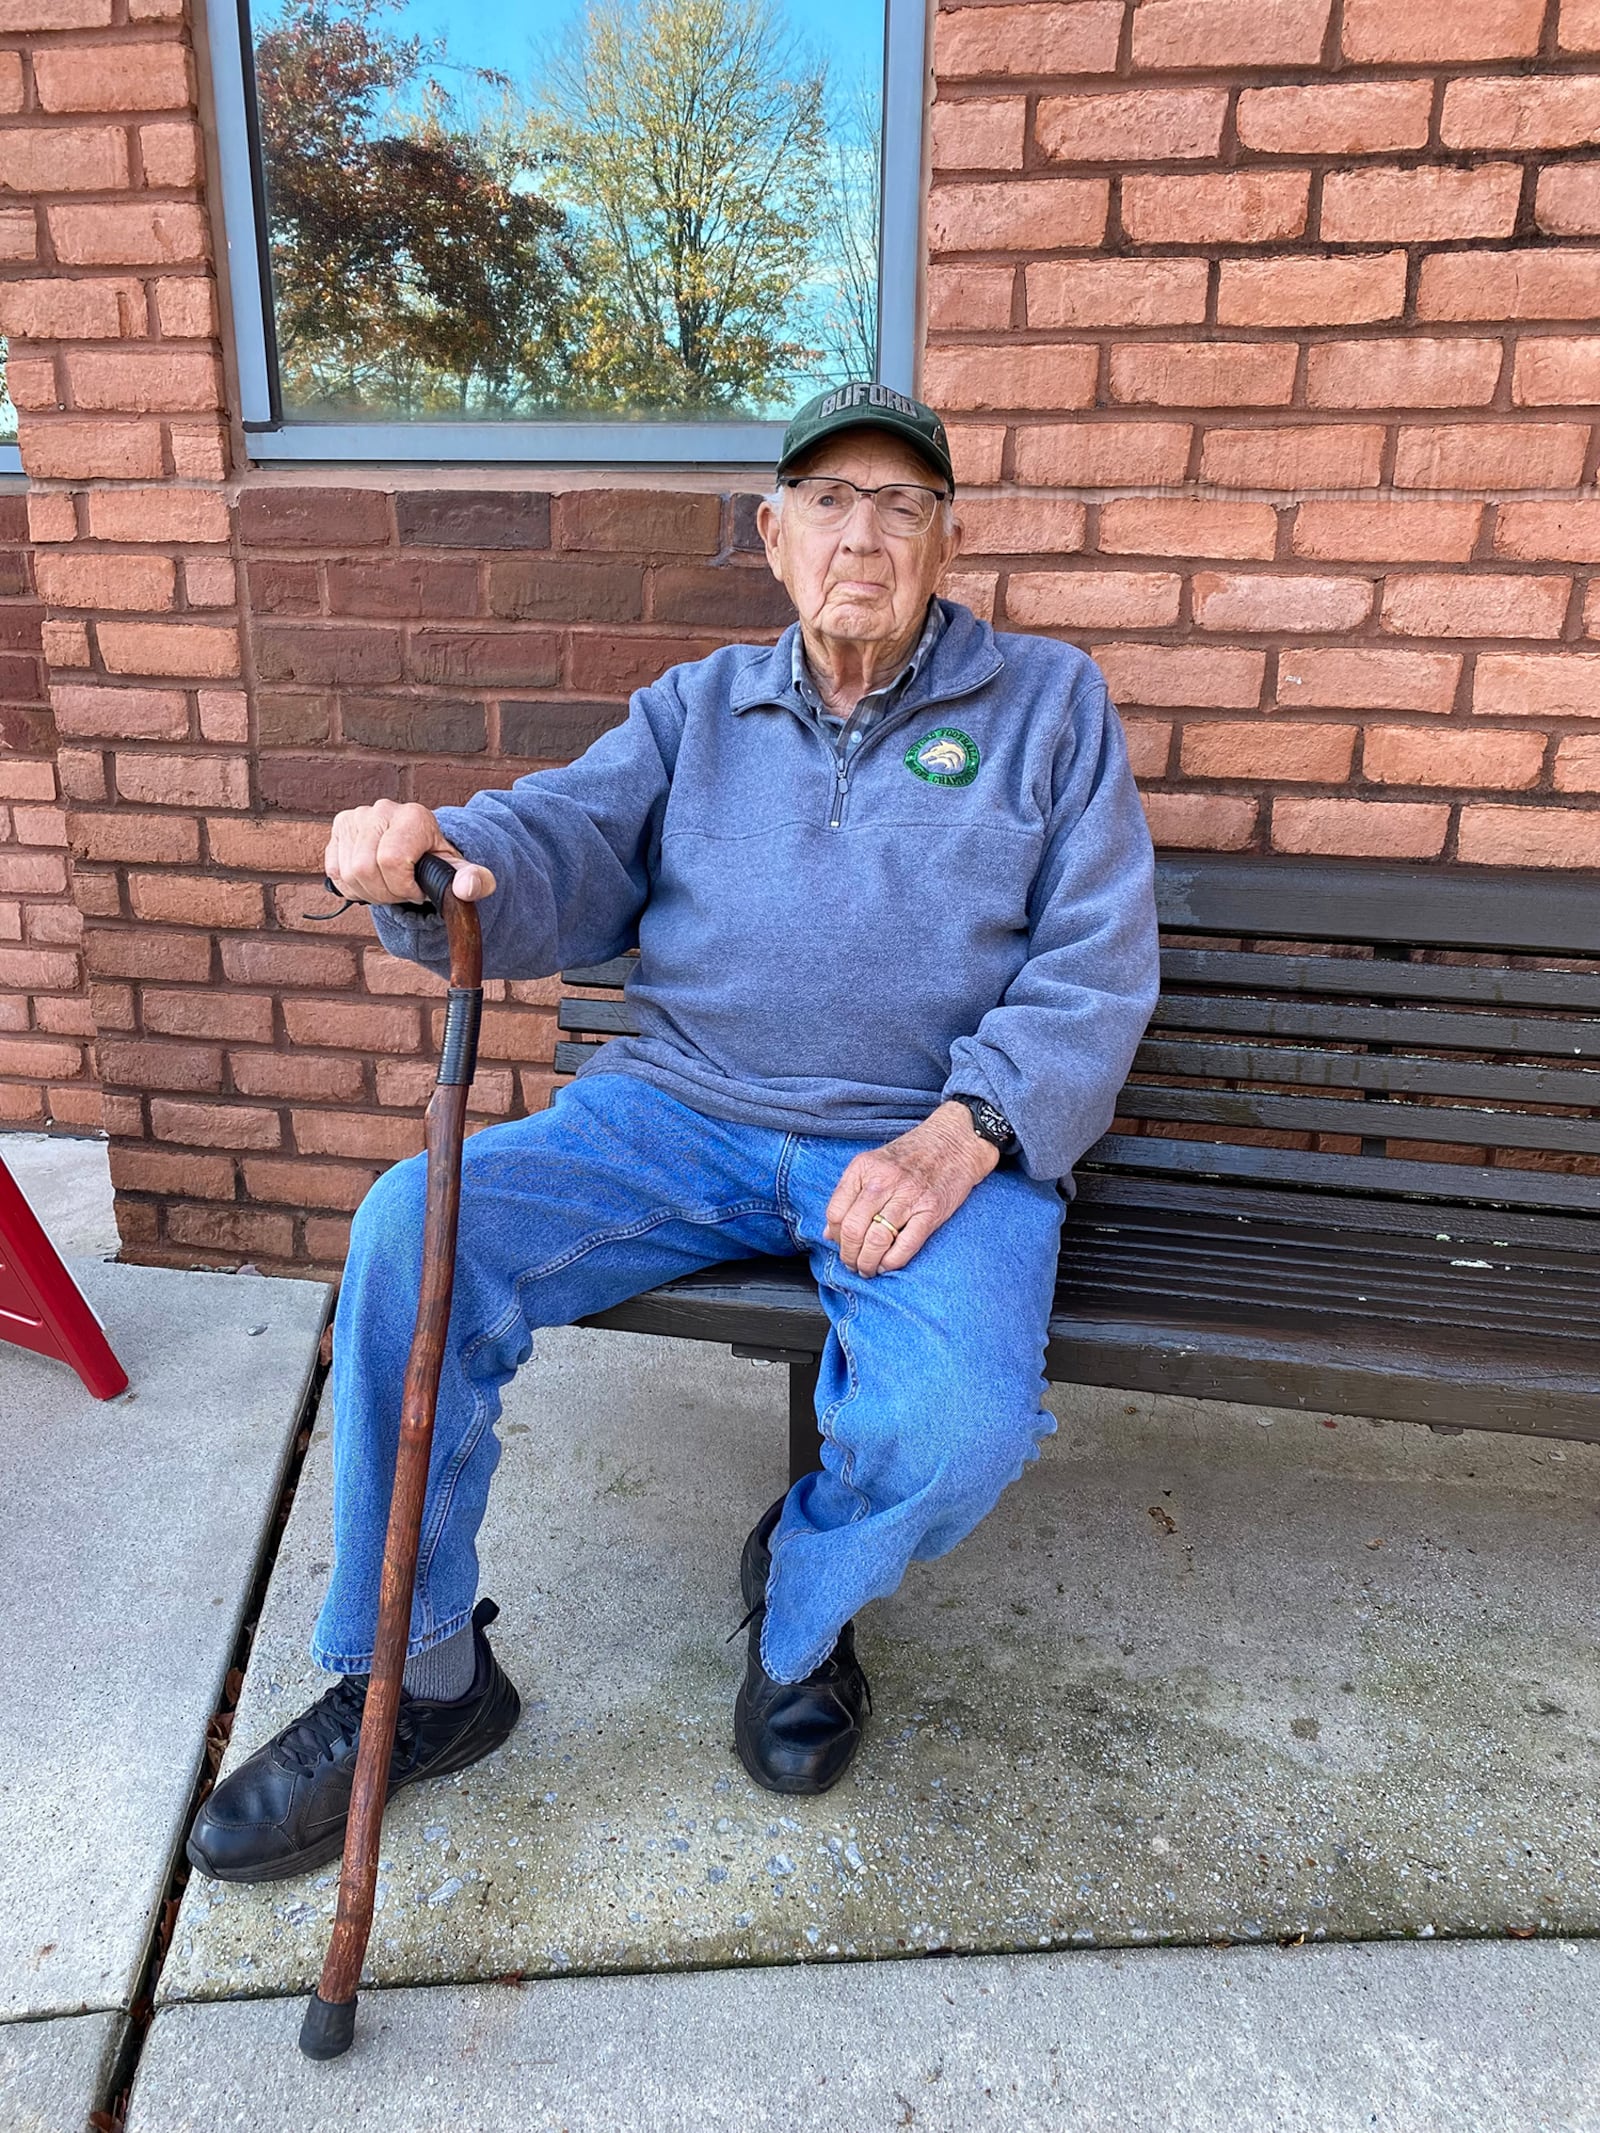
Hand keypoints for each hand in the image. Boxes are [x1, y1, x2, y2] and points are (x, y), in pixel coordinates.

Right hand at [324, 798, 495, 908]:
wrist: (419, 847)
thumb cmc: (437, 860)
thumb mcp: (459, 871)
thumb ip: (473, 880)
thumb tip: (468, 888)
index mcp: (413, 816)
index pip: (391, 861)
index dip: (402, 886)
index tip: (417, 889)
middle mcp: (382, 809)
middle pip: (364, 868)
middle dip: (384, 893)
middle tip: (401, 891)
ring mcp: (357, 817)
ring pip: (348, 873)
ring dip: (368, 891)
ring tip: (388, 885)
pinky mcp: (339, 827)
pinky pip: (334, 871)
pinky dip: (352, 886)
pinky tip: (371, 880)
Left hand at [823, 1101, 998, 1278]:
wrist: (955, 1142)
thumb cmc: (913, 1153)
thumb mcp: (874, 1163)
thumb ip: (849, 1194)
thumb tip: (829, 1233)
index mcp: (864, 1168)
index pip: (835, 1212)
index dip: (835, 1236)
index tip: (840, 1244)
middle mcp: (883, 1180)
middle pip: (852, 1229)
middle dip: (848, 1255)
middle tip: (852, 1264)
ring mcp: (908, 1196)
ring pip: (875, 1240)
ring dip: (867, 1263)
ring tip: (867, 1269)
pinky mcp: (931, 1211)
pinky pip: (905, 1245)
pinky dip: (892, 1262)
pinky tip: (887, 1265)